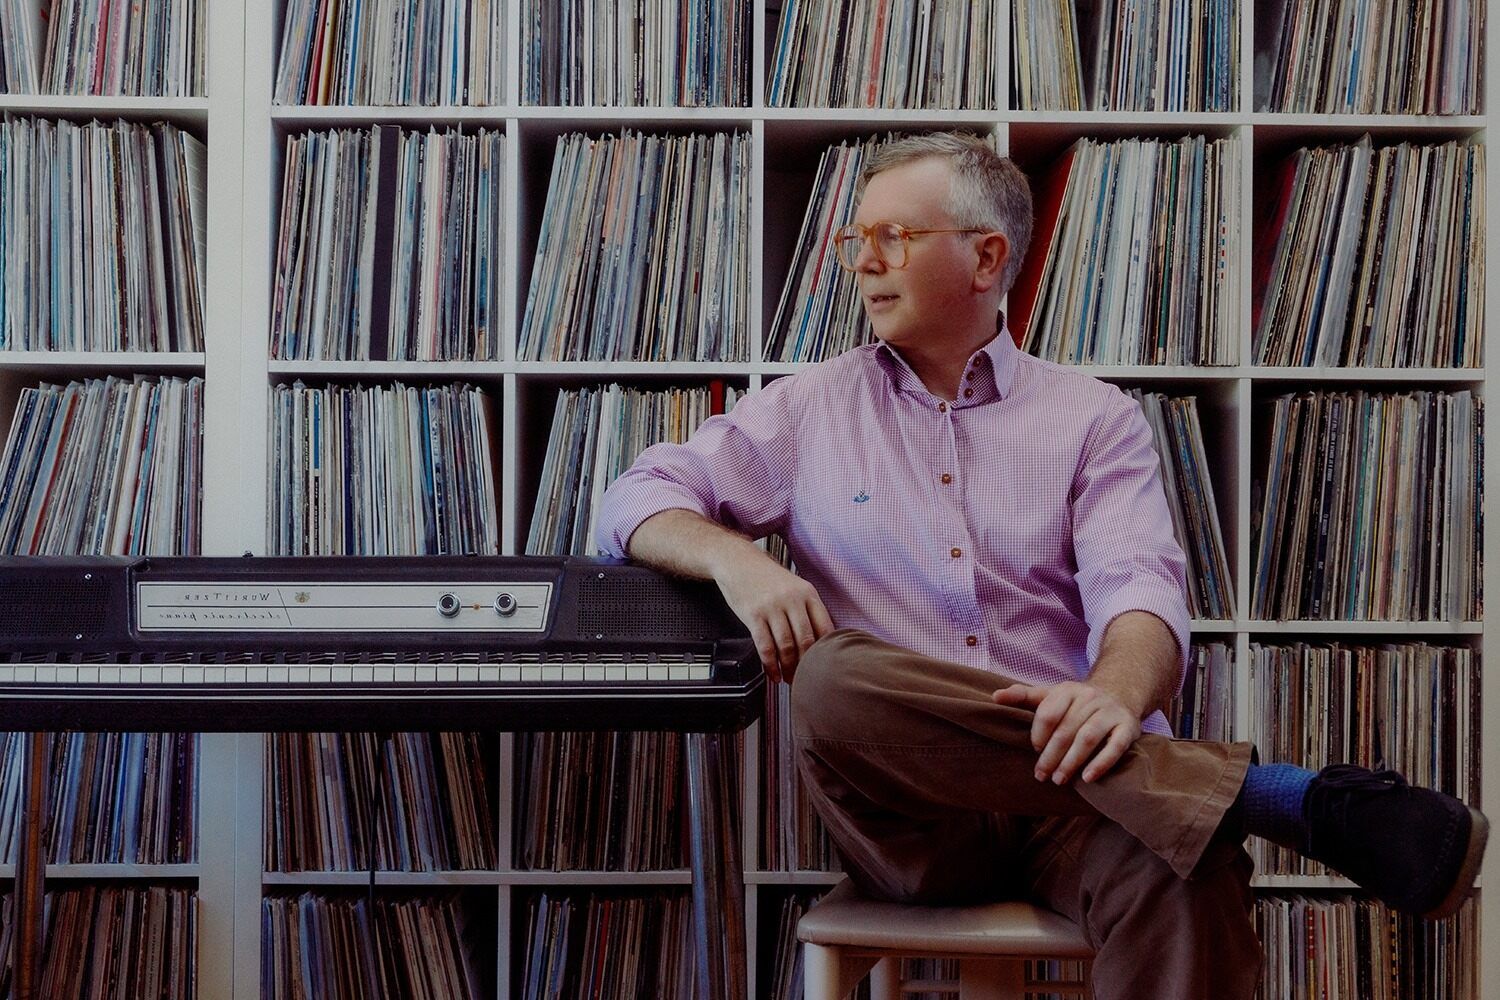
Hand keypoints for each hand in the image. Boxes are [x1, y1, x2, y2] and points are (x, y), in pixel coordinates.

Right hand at [713, 553, 834, 682]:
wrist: (737, 561)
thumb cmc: (767, 577)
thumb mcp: (794, 586)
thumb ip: (808, 609)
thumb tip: (822, 641)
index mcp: (808, 593)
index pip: (825, 627)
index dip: (826, 651)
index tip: (824, 665)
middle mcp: (792, 599)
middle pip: (806, 640)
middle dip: (807, 665)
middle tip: (806, 678)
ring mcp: (772, 607)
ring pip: (786, 646)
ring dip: (789, 668)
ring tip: (789, 679)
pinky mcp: (753, 615)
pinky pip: (765, 646)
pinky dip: (770, 665)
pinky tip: (773, 673)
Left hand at [991, 681, 1141, 784]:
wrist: (1118, 695)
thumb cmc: (1075, 703)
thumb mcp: (1050, 695)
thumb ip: (1023, 696)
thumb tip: (995, 696)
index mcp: (1067, 689)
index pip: (1048, 713)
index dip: (1038, 735)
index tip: (1035, 750)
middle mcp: (1089, 697)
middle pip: (1066, 730)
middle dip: (1051, 756)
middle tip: (1041, 775)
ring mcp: (1110, 711)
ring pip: (1087, 738)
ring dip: (1071, 762)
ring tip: (1059, 779)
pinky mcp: (1128, 727)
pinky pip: (1115, 747)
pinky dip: (1101, 763)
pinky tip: (1087, 778)